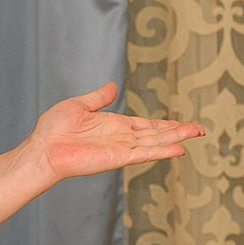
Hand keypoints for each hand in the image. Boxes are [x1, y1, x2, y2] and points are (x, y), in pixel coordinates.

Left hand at [25, 83, 201, 185]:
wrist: (43, 148)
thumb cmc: (54, 130)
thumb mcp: (79, 105)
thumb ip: (98, 98)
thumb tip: (113, 86)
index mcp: (115, 126)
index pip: (147, 126)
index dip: (166, 125)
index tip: (183, 124)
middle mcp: (122, 138)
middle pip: (157, 134)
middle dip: (179, 131)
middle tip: (200, 130)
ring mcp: (121, 149)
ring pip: (156, 143)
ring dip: (177, 139)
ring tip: (197, 134)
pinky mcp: (118, 158)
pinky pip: (144, 154)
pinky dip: (161, 151)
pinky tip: (178, 149)